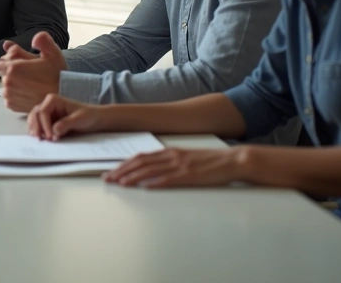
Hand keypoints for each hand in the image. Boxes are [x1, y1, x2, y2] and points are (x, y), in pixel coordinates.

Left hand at [0, 32, 64, 112]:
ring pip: (5, 85)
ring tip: (29, 84)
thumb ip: (42, 41)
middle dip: (12, 72)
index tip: (21, 64)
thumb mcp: (52, 53)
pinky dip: (15, 95)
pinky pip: (8, 97)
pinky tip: (28, 92)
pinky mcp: (11, 105)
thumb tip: (33, 39)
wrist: (62, 97)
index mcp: (13, 67)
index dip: (9, 62)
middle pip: (2, 74)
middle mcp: (7, 81)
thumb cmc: (56, 76)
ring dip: (13, 84)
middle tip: (28, 73)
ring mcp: (9, 95)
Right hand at [27, 93, 99, 140]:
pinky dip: (38, 133)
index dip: (44, 125)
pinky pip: (39, 127)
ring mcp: (47, 114)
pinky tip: (41, 140)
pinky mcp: (48, 123)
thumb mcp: (79, 119)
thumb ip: (66, 124)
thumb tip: (54, 131)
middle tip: (39, 140)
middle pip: (35, 115)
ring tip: (40, 141)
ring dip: (35, 131)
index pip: (42, 112)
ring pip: (34, 121)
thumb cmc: (88, 116)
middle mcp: (47, 105)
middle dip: (36, 127)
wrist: (94, 120)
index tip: (49, 137)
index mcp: (53, 100)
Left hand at [104, 147, 248, 188]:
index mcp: (170, 152)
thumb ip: (169, 162)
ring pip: (150, 171)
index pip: (141, 157)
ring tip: (120, 183)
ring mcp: (181, 166)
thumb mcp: (186, 158)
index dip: (124, 164)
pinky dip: (155, 183)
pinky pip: (169, 179)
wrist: (232, 160)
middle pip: (141, 163)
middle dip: (122, 171)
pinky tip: (145, 187)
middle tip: (108, 178)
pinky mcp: (190, 176)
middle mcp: (172, 156)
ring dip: (132, 177)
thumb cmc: (210, 162)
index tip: (112, 171)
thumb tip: (151, 172)